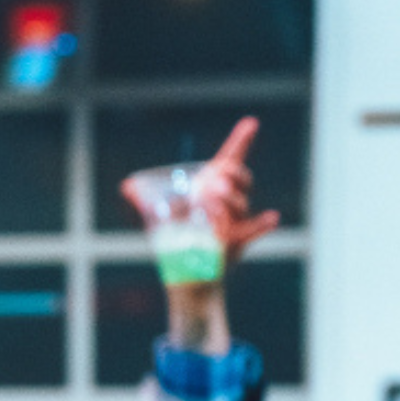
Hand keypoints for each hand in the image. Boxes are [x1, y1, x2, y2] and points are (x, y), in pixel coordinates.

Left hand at [129, 114, 281, 354]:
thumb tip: (127, 187)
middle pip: (239, 177)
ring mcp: (234, 220)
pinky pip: (254, 231)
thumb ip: (145, 200)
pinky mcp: (235, 242)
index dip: (241, 141)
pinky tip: (272, 217)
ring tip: (214, 201)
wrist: (188, 277)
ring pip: (241, 202)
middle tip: (217, 180)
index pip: (230, 159)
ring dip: (232, 198)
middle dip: (233, 173)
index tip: (251, 123)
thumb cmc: (177, 243)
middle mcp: (227, 201)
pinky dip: (263, 224)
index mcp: (211, 188)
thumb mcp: (158, 219)